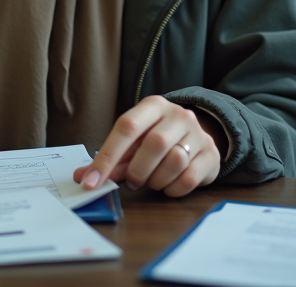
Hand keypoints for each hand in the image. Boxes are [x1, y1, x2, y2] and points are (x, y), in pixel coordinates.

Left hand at [73, 96, 221, 198]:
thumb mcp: (133, 143)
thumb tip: (84, 178)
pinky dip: (173, 189)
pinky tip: (169, 185)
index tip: (91, 182)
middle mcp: (177, 115)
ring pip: (174, 161)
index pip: (126, 127)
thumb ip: (111, 159)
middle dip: (138, 171)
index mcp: (153, 106)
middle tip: (133, 182)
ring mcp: (198, 133)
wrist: (197, 137)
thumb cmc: (157, 139)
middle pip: (155, 144)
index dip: (106, 157)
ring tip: (151, 181)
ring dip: (156, 180)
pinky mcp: (211, 154)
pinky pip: (190, 178)